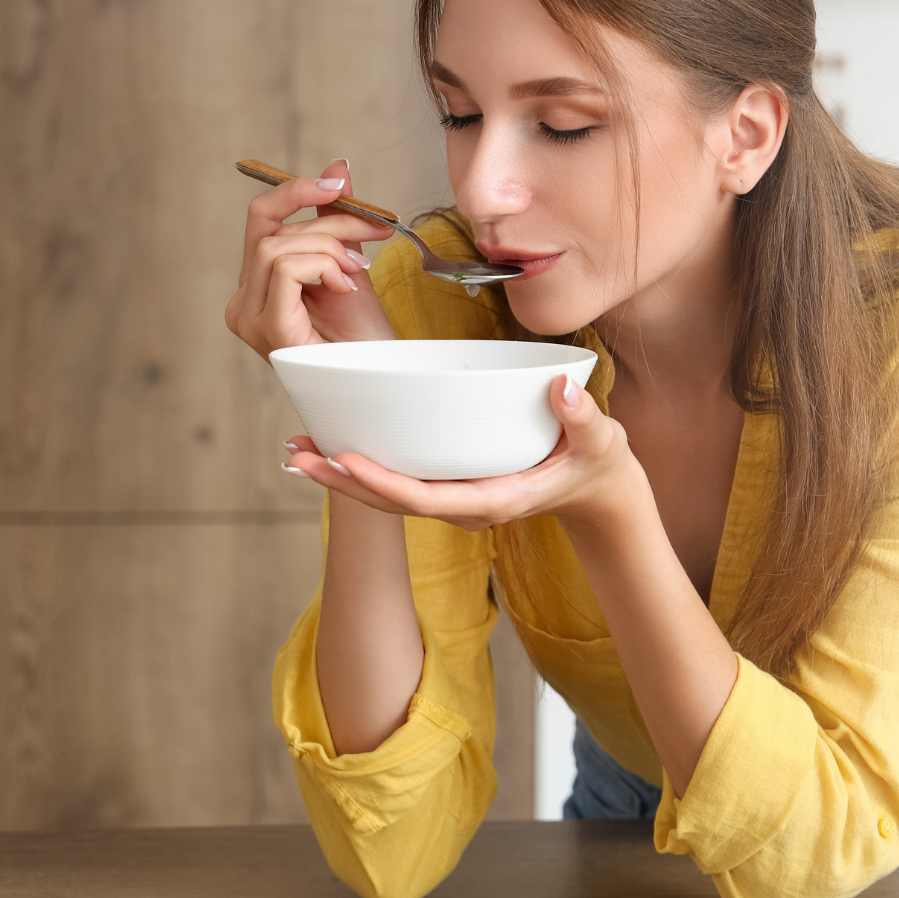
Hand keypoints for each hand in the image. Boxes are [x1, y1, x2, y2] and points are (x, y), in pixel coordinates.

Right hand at [226, 157, 398, 355]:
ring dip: (330, 247)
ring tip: (358, 271)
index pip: (261, 219)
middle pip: (271, 229)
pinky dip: (322, 266)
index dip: (295, 191)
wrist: (382, 382)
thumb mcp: (349, 264)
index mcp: (256, 287)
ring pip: (278, 247)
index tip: (340, 184)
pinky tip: (346, 286)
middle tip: (375, 231)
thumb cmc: (364, 337)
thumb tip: (336, 166)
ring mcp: (249, 319)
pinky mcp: (267, 329)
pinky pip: (285, 270)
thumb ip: (334, 219)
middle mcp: (242, 303)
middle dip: (331, 221)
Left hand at [283, 375, 643, 533]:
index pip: (428, 498)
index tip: (346, 460)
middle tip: (296, 454)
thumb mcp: (602, 441)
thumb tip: (563, 390)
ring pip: (388, 495)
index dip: (383, 482)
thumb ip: (585, 419)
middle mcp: (466, 507)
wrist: (598, 489)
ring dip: (341, 475)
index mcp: (495, 501)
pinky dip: (362, 467)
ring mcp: (456, 499)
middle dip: (342, 480)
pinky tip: (331, 446)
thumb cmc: (598, 463)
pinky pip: (399, 483)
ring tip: (295, 451)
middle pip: (393, 501)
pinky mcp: (451, 486)